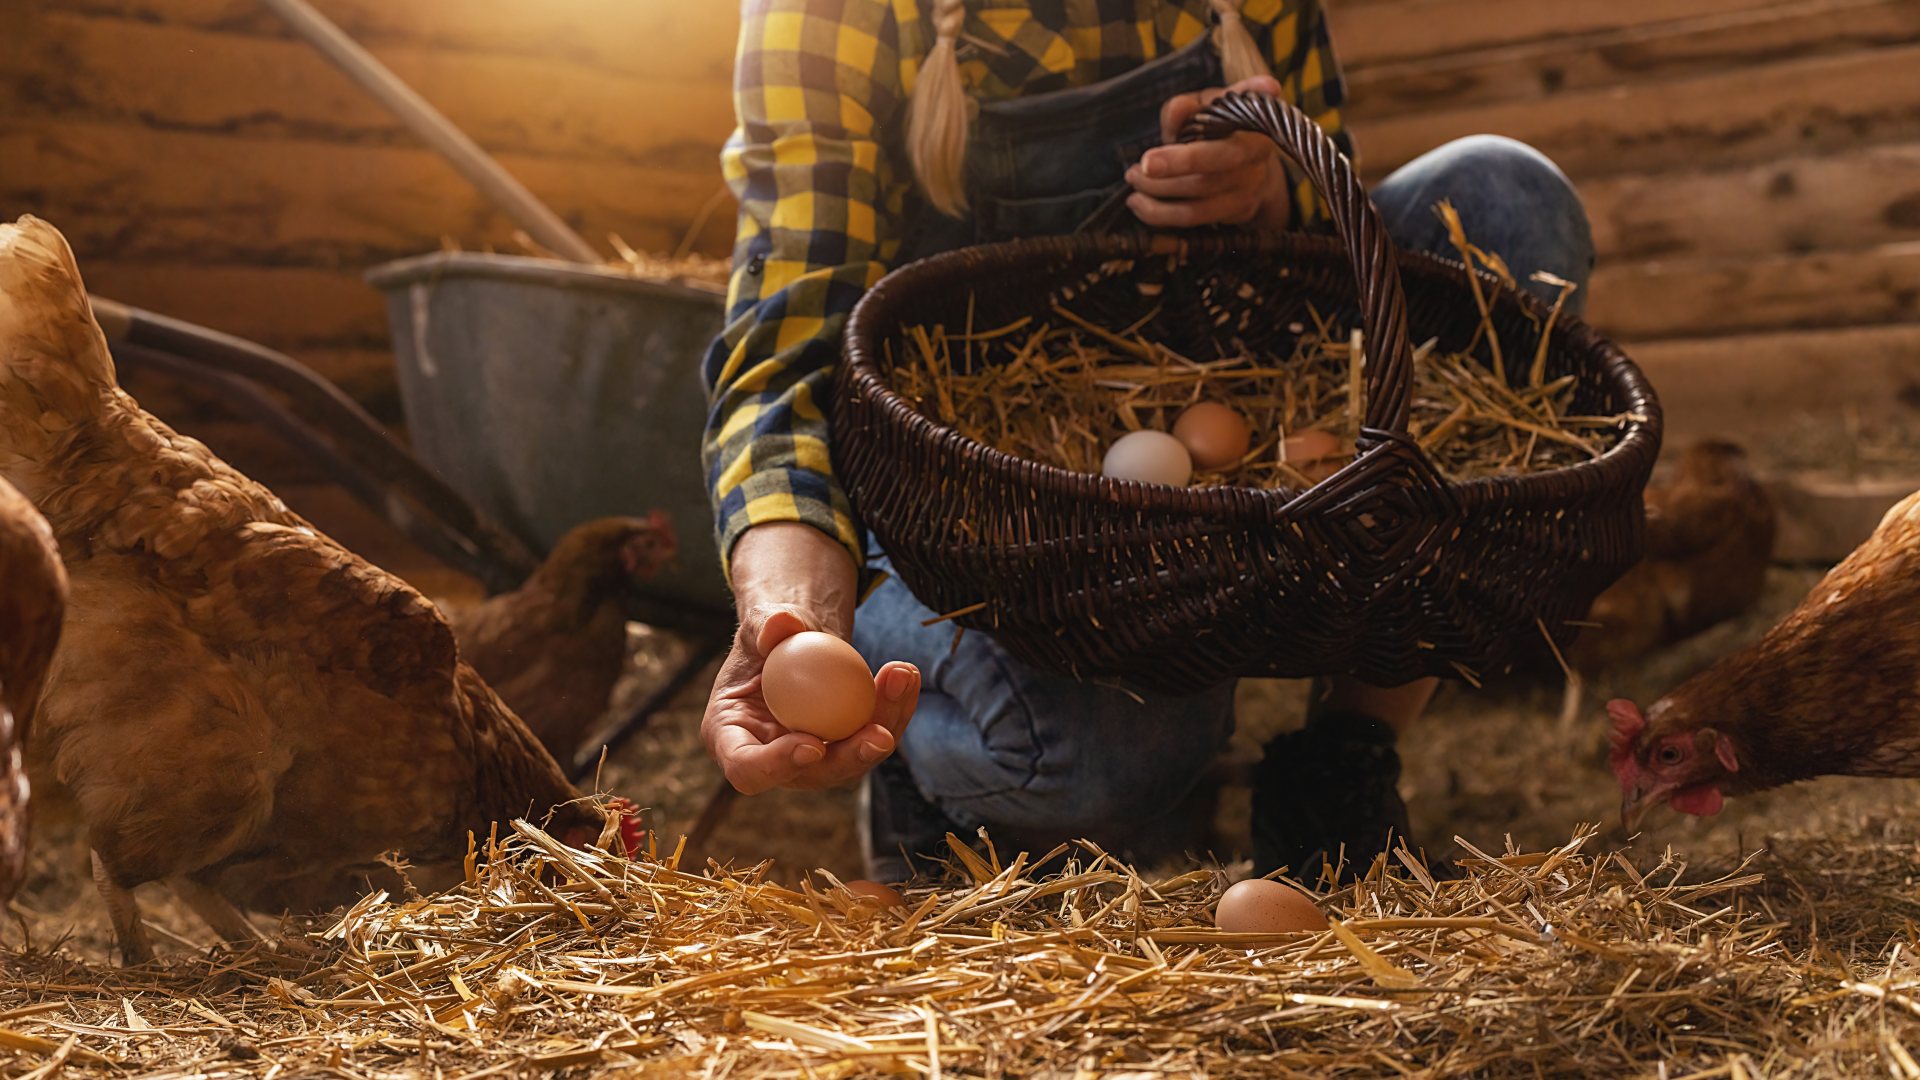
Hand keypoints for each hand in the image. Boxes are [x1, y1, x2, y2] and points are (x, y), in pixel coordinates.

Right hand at [702, 524, 921, 793]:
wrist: (793, 637)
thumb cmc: (766, 632)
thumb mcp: (760, 622)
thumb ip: (764, 624)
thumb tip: (780, 624)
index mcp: (731, 737)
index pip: (748, 769)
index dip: (778, 765)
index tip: (815, 744)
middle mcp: (772, 757)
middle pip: (812, 774)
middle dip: (850, 757)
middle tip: (880, 733)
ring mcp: (811, 757)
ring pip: (853, 758)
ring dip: (886, 723)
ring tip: (902, 675)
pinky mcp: (844, 745)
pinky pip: (872, 734)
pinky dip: (894, 707)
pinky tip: (907, 675)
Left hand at [1126, 75, 1290, 231]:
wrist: (1245, 171)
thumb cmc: (1217, 131)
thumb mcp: (1203, 110)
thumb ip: (1187, 107)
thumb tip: (1179, 109)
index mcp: (1253, 118)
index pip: (1253, 103)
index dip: (1256, 92)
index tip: (1267, 86)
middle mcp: (1258, 152)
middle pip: (1220, 159)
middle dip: (1179, 163)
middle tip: (1142, 164)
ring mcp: (1250, 185)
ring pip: (1200, 195)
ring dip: (1157, 190)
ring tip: (1133, 178)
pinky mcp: (1238, 212)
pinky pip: (1193, 218)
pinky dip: (1159, 213)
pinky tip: (1139, 202)